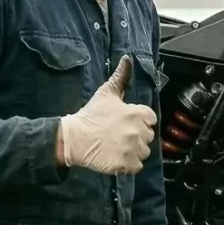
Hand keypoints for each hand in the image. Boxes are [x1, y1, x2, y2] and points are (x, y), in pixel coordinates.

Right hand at [56, 59, 154, 174]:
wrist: (74, 138)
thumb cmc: (90, 115)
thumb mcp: (106, 92)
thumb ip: (121, 76)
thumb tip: (128, 58)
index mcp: (137, 113)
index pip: (150, 119)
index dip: (139, 121)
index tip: (125, 123)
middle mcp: (138, 131)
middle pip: (148, 137)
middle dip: (136, 136)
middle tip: (118, 135)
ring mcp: (132, 149)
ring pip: (143, 152)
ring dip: (134, 151)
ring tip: (117, 147)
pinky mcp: (126, 164)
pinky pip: (137, 166)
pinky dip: (129, 165)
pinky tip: (117, 158)